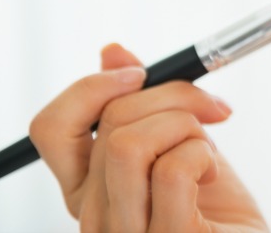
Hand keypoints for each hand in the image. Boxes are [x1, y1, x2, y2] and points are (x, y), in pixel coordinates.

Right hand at [29, 43, 268, 231]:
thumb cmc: (218, 207)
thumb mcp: (179, 145)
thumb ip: (143, 106)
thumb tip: (112, 53)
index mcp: (89, 189)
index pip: (51, 128)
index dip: (91, 88)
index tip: (140, 75)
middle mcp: (95, 216)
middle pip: (110, 121)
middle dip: (174, 95)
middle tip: (211, 109)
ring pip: (128, 143)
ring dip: (185, 127)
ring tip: (208, 151)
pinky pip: (172, 170)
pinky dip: (203, 154)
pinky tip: (212, 174)